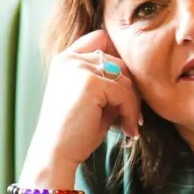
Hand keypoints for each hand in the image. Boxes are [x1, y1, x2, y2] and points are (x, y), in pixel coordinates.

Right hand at [22, 29, 143, 181]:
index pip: (100, 39)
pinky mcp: (90, 82)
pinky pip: (124, 92)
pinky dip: (131, 112)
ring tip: (130, 124)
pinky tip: (128, 129)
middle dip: (130, 87)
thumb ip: (107, 82)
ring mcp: (78, 68)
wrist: (55, 154)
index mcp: (65, 59)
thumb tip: (139, 77)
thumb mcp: (91, 100)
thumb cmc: (74, 132)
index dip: (117, 59)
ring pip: (124, 77)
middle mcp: (70, 59)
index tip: (124, 88)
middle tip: (133, 113)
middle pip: (118, 59)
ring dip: (133, 102)